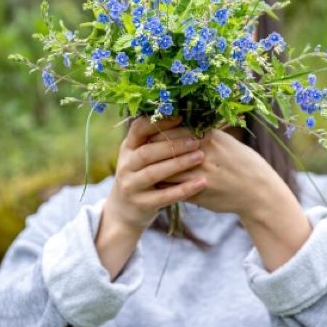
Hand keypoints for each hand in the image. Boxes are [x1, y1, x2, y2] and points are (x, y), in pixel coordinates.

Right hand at [95, 115, 206, 278]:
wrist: (125, 211)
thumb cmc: (143, 176)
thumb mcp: (142, 157)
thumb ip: (158, 140)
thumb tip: (187, 116)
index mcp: (128, 148)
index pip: (138, 129)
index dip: (159, 122)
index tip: (181, 115)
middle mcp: (125, 165)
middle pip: (148, 151)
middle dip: (173, 144)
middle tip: (197, 140)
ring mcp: (131, 185)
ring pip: (154, 173)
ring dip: (178, 163)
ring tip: (200, 156)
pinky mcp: (141, 204)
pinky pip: (164, 196)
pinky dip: (184, 189)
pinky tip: (201, 182)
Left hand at [151, 127, 279, 218]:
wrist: (258, 190)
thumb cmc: (241, 162)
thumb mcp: (224, 141)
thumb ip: (203, 133)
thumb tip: (181, 121)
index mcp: (208, 137)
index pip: (173, 129)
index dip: (156, 131)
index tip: (145, 133)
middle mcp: (203, 152)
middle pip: (166, 148)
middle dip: (150, 150)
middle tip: (138, 151)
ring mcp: (201, 173)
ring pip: (166, 169)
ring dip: (153, 169)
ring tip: (142, 168)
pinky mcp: (199, 192)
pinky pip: (173, 188)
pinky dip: (163, 185)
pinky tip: (156, 184)